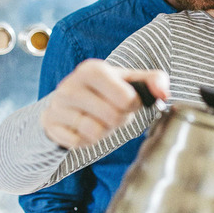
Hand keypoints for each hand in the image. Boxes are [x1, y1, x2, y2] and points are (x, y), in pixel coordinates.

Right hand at [39, 60, 169, 149]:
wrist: (71, 100)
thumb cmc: (109, 89)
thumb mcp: (132, 79)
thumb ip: (156, 81)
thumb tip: (164, 94)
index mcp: (92, 69)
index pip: (127, 98)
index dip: (133, 105)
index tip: (127, 100)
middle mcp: (70, 85)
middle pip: (113, 118)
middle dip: (120, 119)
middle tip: (114, 112)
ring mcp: (57, 105)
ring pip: (95, 132)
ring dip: (105, 131)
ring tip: (101, 119)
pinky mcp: (50, 123)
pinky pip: (78, 142)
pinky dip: (88, 140)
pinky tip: (85, 127)